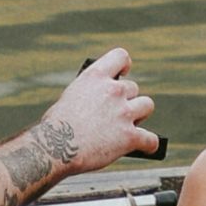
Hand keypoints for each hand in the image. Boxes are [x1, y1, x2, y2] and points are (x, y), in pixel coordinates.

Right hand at [40, 47, 158, 174]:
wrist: (54, 148)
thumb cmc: (56, 127)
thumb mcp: (70, 98)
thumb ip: (91, 96)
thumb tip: (104, 107)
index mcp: (95, 76)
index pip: (120, 57)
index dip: (124, 65)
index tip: (123, 72)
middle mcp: (113, 90)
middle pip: (133, 87)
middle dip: (127, 99)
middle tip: (117, 113)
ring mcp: (123, 113)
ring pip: (146, 105)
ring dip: (139, 115)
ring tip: (130, 125)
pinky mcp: (130, 136)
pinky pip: (150, 139)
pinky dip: (149, 145)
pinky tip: (146, 148)